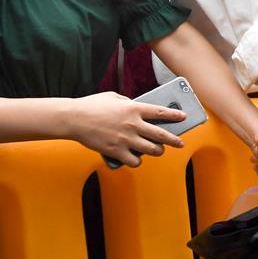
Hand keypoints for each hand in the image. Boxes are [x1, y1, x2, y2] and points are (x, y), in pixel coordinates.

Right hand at [67, 92, 185, 167]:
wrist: (74, 119)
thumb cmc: (92, 105)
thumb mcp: (114, 96)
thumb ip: (129, 102)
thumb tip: (137, 108)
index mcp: (134, 108)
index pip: (161, 112)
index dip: (175, 115)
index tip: (183, 117)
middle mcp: (133, 124)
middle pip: (161, 135)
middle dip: (174, 140)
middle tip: (180, 142)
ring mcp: (126, 139)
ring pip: (151, 150)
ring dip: (157, 151)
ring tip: (158, 150)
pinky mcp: (116, 152)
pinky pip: (134, 161)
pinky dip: (137, 161)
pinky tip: (136, 158)